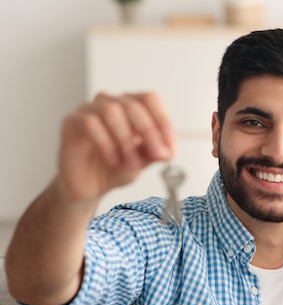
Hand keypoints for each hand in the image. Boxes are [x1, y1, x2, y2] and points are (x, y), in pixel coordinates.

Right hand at [59, 92, 175, 201]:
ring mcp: (89, 110)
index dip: (162, 120)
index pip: (149, 99)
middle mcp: (110, 103)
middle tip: (157, 155)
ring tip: (132, 163)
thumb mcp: (142, 162)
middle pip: (132, 105)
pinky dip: (106, 144)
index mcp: (130, 107)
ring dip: (126, 140)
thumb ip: (154, 153)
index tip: (170, 143)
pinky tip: (113, 160)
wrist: (89, 187)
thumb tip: (167, 150)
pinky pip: (90, 123)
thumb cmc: (115, 169)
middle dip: (149, 132)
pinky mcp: (71, 122)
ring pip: (111, 111)